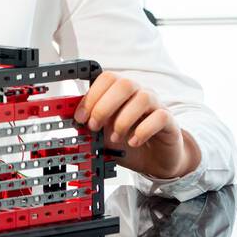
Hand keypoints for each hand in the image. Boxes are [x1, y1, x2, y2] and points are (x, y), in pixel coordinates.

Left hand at [72, 71, 200, 179]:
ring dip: (123, 120)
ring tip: (116, 137)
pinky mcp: (169, 121)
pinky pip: (159, 116)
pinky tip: (133, 141)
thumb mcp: (104, 134)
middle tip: (95, 127)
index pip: (107, 78)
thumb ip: (90, 124)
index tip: (80, 117)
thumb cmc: (129, 142)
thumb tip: (68, 118)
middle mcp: (139, 93)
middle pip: (124, 83)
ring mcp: (156, 105)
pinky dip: (143, 130)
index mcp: (122, 92)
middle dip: (104, 106)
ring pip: (142, 98)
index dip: (91, 96)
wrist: (156, 158)